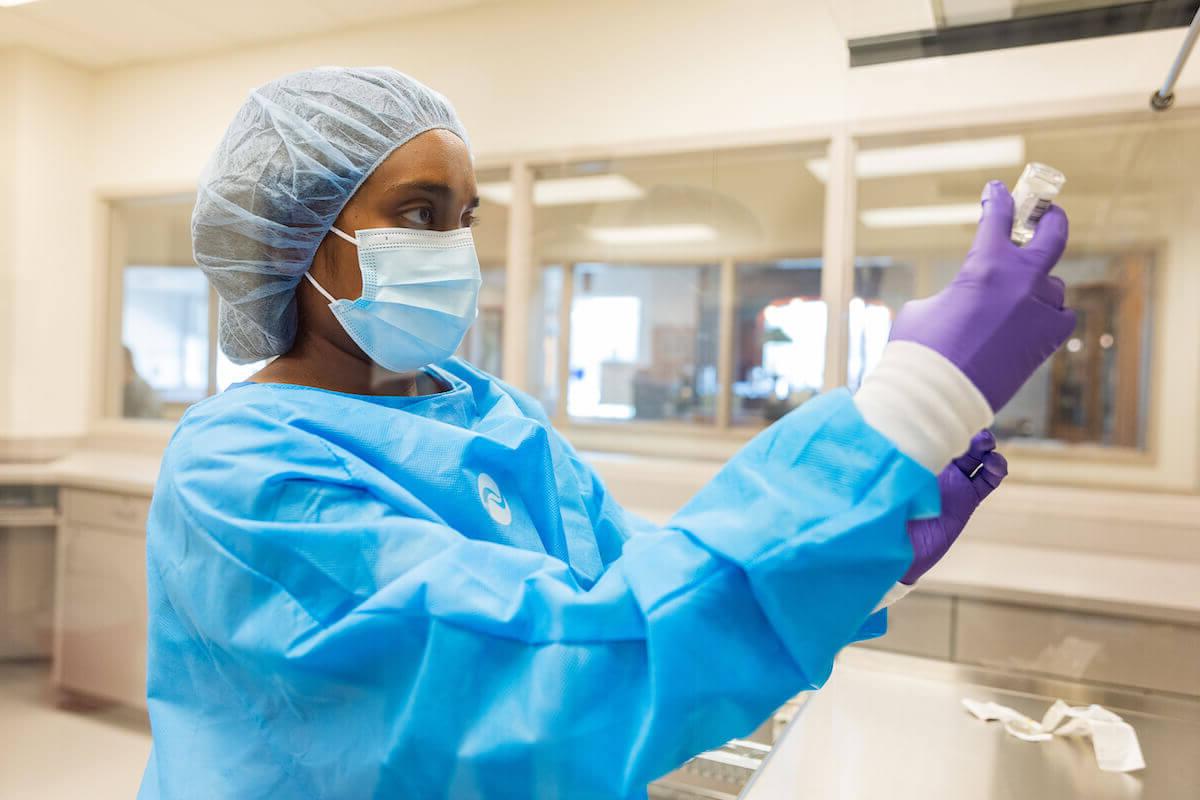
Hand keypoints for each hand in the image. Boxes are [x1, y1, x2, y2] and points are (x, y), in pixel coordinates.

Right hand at [889, 181, 1076, 411]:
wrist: (934, 398)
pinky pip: (1059, 316)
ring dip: (1037, 284)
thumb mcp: (927, 305)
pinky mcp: (1046, 343)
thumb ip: (957, 290)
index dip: (997, 199)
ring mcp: (1039, 312)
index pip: (998, 217)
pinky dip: (1048, 314)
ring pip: (1052, 284)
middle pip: (1053, 234)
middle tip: (1046, 212)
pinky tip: (1032, 319)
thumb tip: (970, 296)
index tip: (997, 191)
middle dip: (1050, 218)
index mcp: (986, 265)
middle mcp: (1020, 282)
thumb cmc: (918, 352)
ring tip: (1018, 293)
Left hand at [902, 430, 1005, 584]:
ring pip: (978, 458)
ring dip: (987, 448)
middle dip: (971, 434)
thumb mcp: (888, 482)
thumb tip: (889, 436)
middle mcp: (937, 468)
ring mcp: (954, 483)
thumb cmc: (887, 514)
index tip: (954, 419)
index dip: (947, 423)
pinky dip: (996, 470)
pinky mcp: (967, 500)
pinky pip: (988, 481)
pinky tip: (996, 464)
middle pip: (961, 443)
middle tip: (976, 434)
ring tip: (988, 447)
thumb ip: (895, 463)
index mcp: (917, 458)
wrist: (900, 551)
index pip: (935, 434)